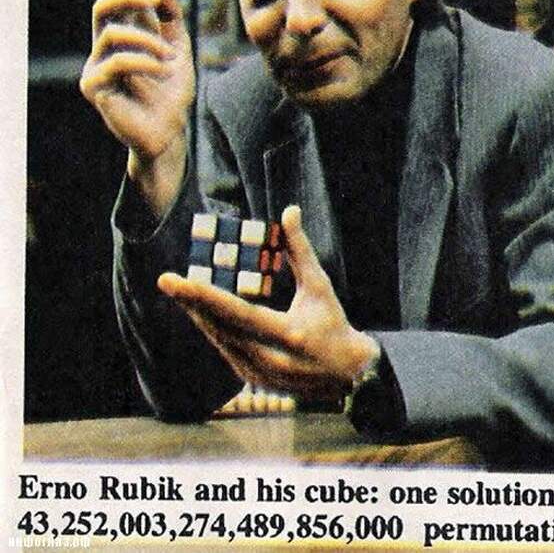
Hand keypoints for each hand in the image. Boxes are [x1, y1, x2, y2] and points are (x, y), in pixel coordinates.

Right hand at [80, 0, 194, 213]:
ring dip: (146, 40)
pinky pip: (115, 61)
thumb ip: (170, 17)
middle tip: (155, 3)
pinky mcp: (93, 87)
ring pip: (111, 33)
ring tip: (169, 58)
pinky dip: (142, 61)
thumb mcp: (179, 49)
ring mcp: (96, 67)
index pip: (111, 0)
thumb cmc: (172, 94)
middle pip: (103, 7)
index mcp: (122, 38)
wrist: (171, 131)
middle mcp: (104, 49)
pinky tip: (161, 70)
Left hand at [158, 205, 379, 399]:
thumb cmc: (333, 324)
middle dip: (191, 303)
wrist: (347, 376)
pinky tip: (199, 312)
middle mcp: (269, 358)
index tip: (177, 280)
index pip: (237, 312)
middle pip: (219, 328)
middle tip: (167, 281)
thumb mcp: (319, 286)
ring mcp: (259, 374)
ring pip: (218, 340)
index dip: (204, 296)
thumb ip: (300, 250)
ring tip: (180, 292)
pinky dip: (212, 329)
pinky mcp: (253, 380)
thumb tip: (289, 211)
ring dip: (198, 315)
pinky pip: (225, 350)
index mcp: (288, 334)